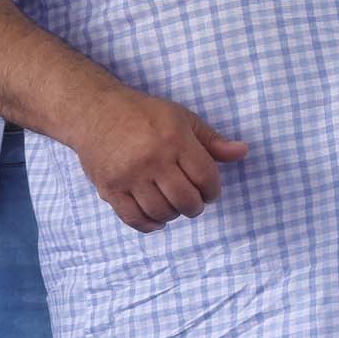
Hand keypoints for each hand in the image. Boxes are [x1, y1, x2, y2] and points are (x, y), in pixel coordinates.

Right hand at [76, 88, 248, 231]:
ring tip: (175, 206)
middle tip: (194, 202)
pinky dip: (150, 224)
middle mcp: (152, 159)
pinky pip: (133, 218)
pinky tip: (157, 219)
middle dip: (196, 206)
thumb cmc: (144, 114)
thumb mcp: (183, 118)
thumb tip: (243, 152)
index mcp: (174, 139)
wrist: (95, 112)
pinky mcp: (109, 188)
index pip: (205, 177)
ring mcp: (128, 176)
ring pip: (161, 211)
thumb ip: (212, 140)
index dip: (213, 190)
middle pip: (185, 199)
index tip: (211, 192)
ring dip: (174, 215)